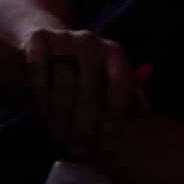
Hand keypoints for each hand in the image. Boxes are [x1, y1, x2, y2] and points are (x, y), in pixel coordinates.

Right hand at [23, 26, 148, 158]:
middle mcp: (91, 42)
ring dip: (60, 112)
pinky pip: (38, 67)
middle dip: (84, 121)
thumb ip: (127, 97)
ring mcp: (63, 38)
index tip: (107, 139)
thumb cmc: (85, 73)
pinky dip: (40, 93)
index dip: (114, 114)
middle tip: (79, 145)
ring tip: (59, 136)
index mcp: (114, 52)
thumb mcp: (108, 82)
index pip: (120, 84)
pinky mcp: (38, 38)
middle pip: (89, 86)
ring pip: (63, 78)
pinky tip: (42, 113)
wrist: (50, 45)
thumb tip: (145, 115)